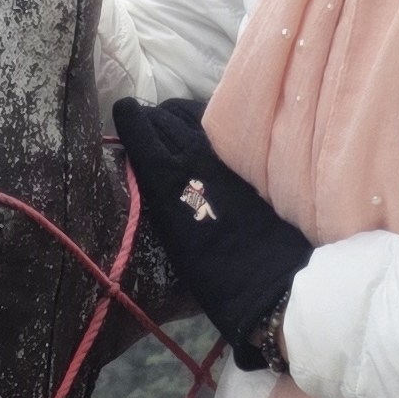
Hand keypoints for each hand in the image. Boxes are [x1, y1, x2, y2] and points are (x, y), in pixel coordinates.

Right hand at [113, 98, 310, 367]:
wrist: (273, 284)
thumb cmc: (215, 277)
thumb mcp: (173, 238)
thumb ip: (161, 195)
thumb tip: (148, 167)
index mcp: (166, 178)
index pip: (139, 127)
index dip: (130, 119)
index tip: (125, 116)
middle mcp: (194, 154)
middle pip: (166, 115)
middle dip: (154, 118)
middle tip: (150, 127)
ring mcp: (224, 151)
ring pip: (194, 113)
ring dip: (181, 117)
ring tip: (178, 129)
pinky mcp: (249, 156)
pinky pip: (221, 126)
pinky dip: (208, 125)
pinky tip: (208, 137)